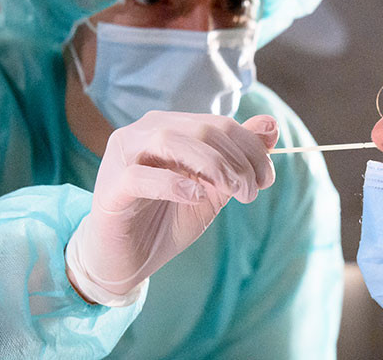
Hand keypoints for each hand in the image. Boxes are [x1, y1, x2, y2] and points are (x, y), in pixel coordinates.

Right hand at [65, 112, 278, 305]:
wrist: (127, 259)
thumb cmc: (169, 219)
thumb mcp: (214, 189)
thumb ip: (239, 159)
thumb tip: (271, 125)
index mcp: (172, 127)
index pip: (220, 124)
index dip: (252, 148)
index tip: (266, 180)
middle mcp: (145, 132)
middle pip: (202, 130)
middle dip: (237, 160)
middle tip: (250, 193)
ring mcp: (124, 156)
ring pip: (171, 140)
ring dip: (212, 166)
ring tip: (231, 191)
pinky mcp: (111, 187)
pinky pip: (140, 175)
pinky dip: (173, 183)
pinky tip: (195, 196)